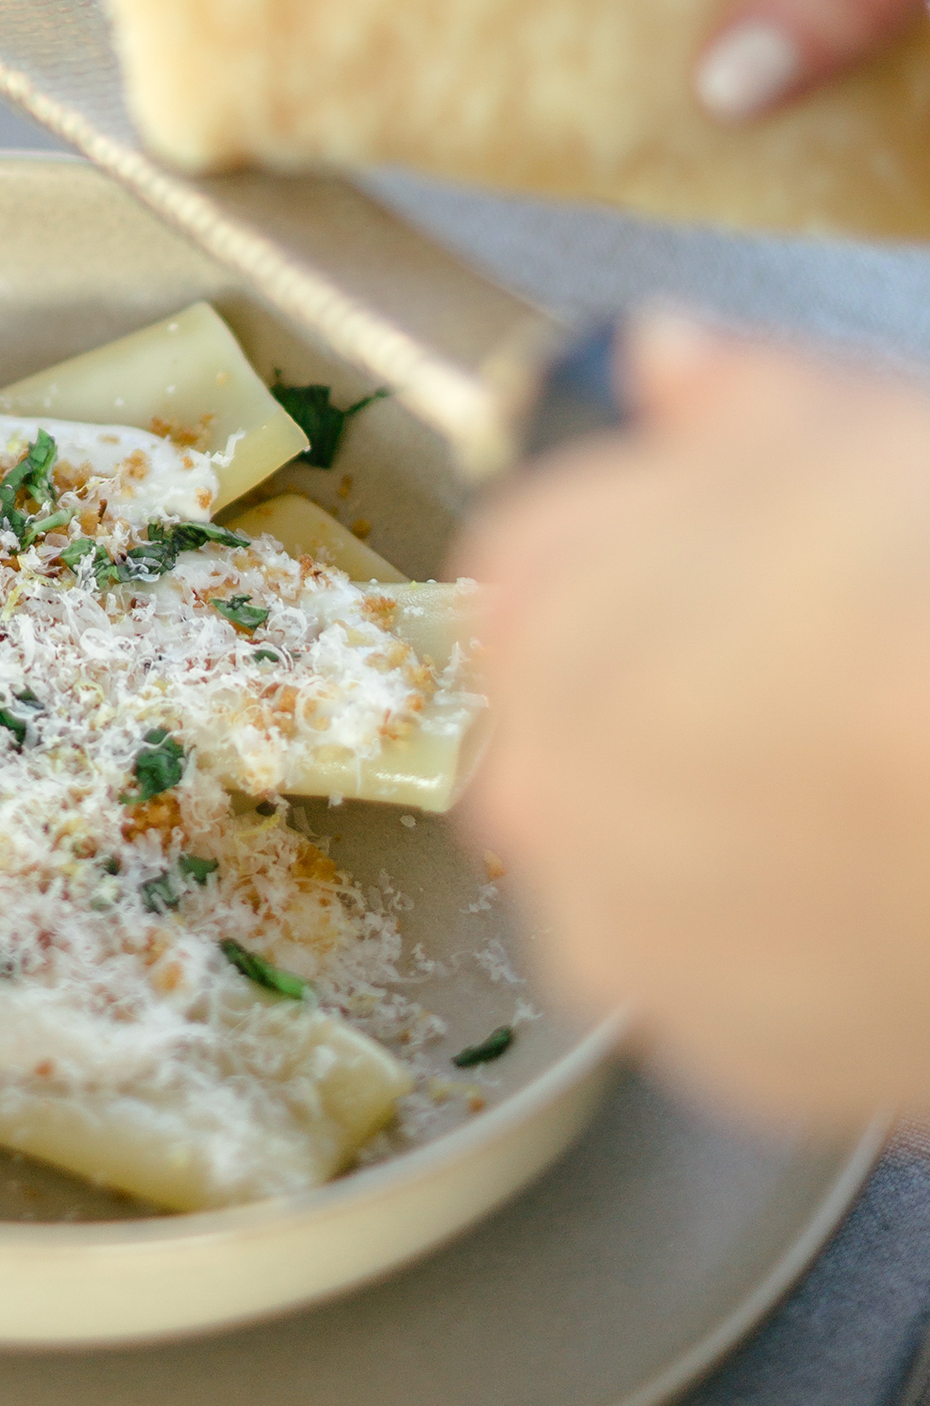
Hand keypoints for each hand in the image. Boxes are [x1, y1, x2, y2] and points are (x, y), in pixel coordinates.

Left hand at [453, 312, 929, 1129]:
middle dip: (669, 701)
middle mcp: (531, 772)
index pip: (536, 571)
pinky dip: (783, 945)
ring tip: (862, 790)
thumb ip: (724, 395)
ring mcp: (612, 922)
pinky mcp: (709, 1044)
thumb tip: (667, 361)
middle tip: (815, 687)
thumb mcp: (845, 420)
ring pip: (638, 859)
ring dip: (717, 830)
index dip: (647, 567)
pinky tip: (875, 889)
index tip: (737, 576)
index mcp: (531, 599)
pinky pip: (722, 979)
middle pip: (571, 726)